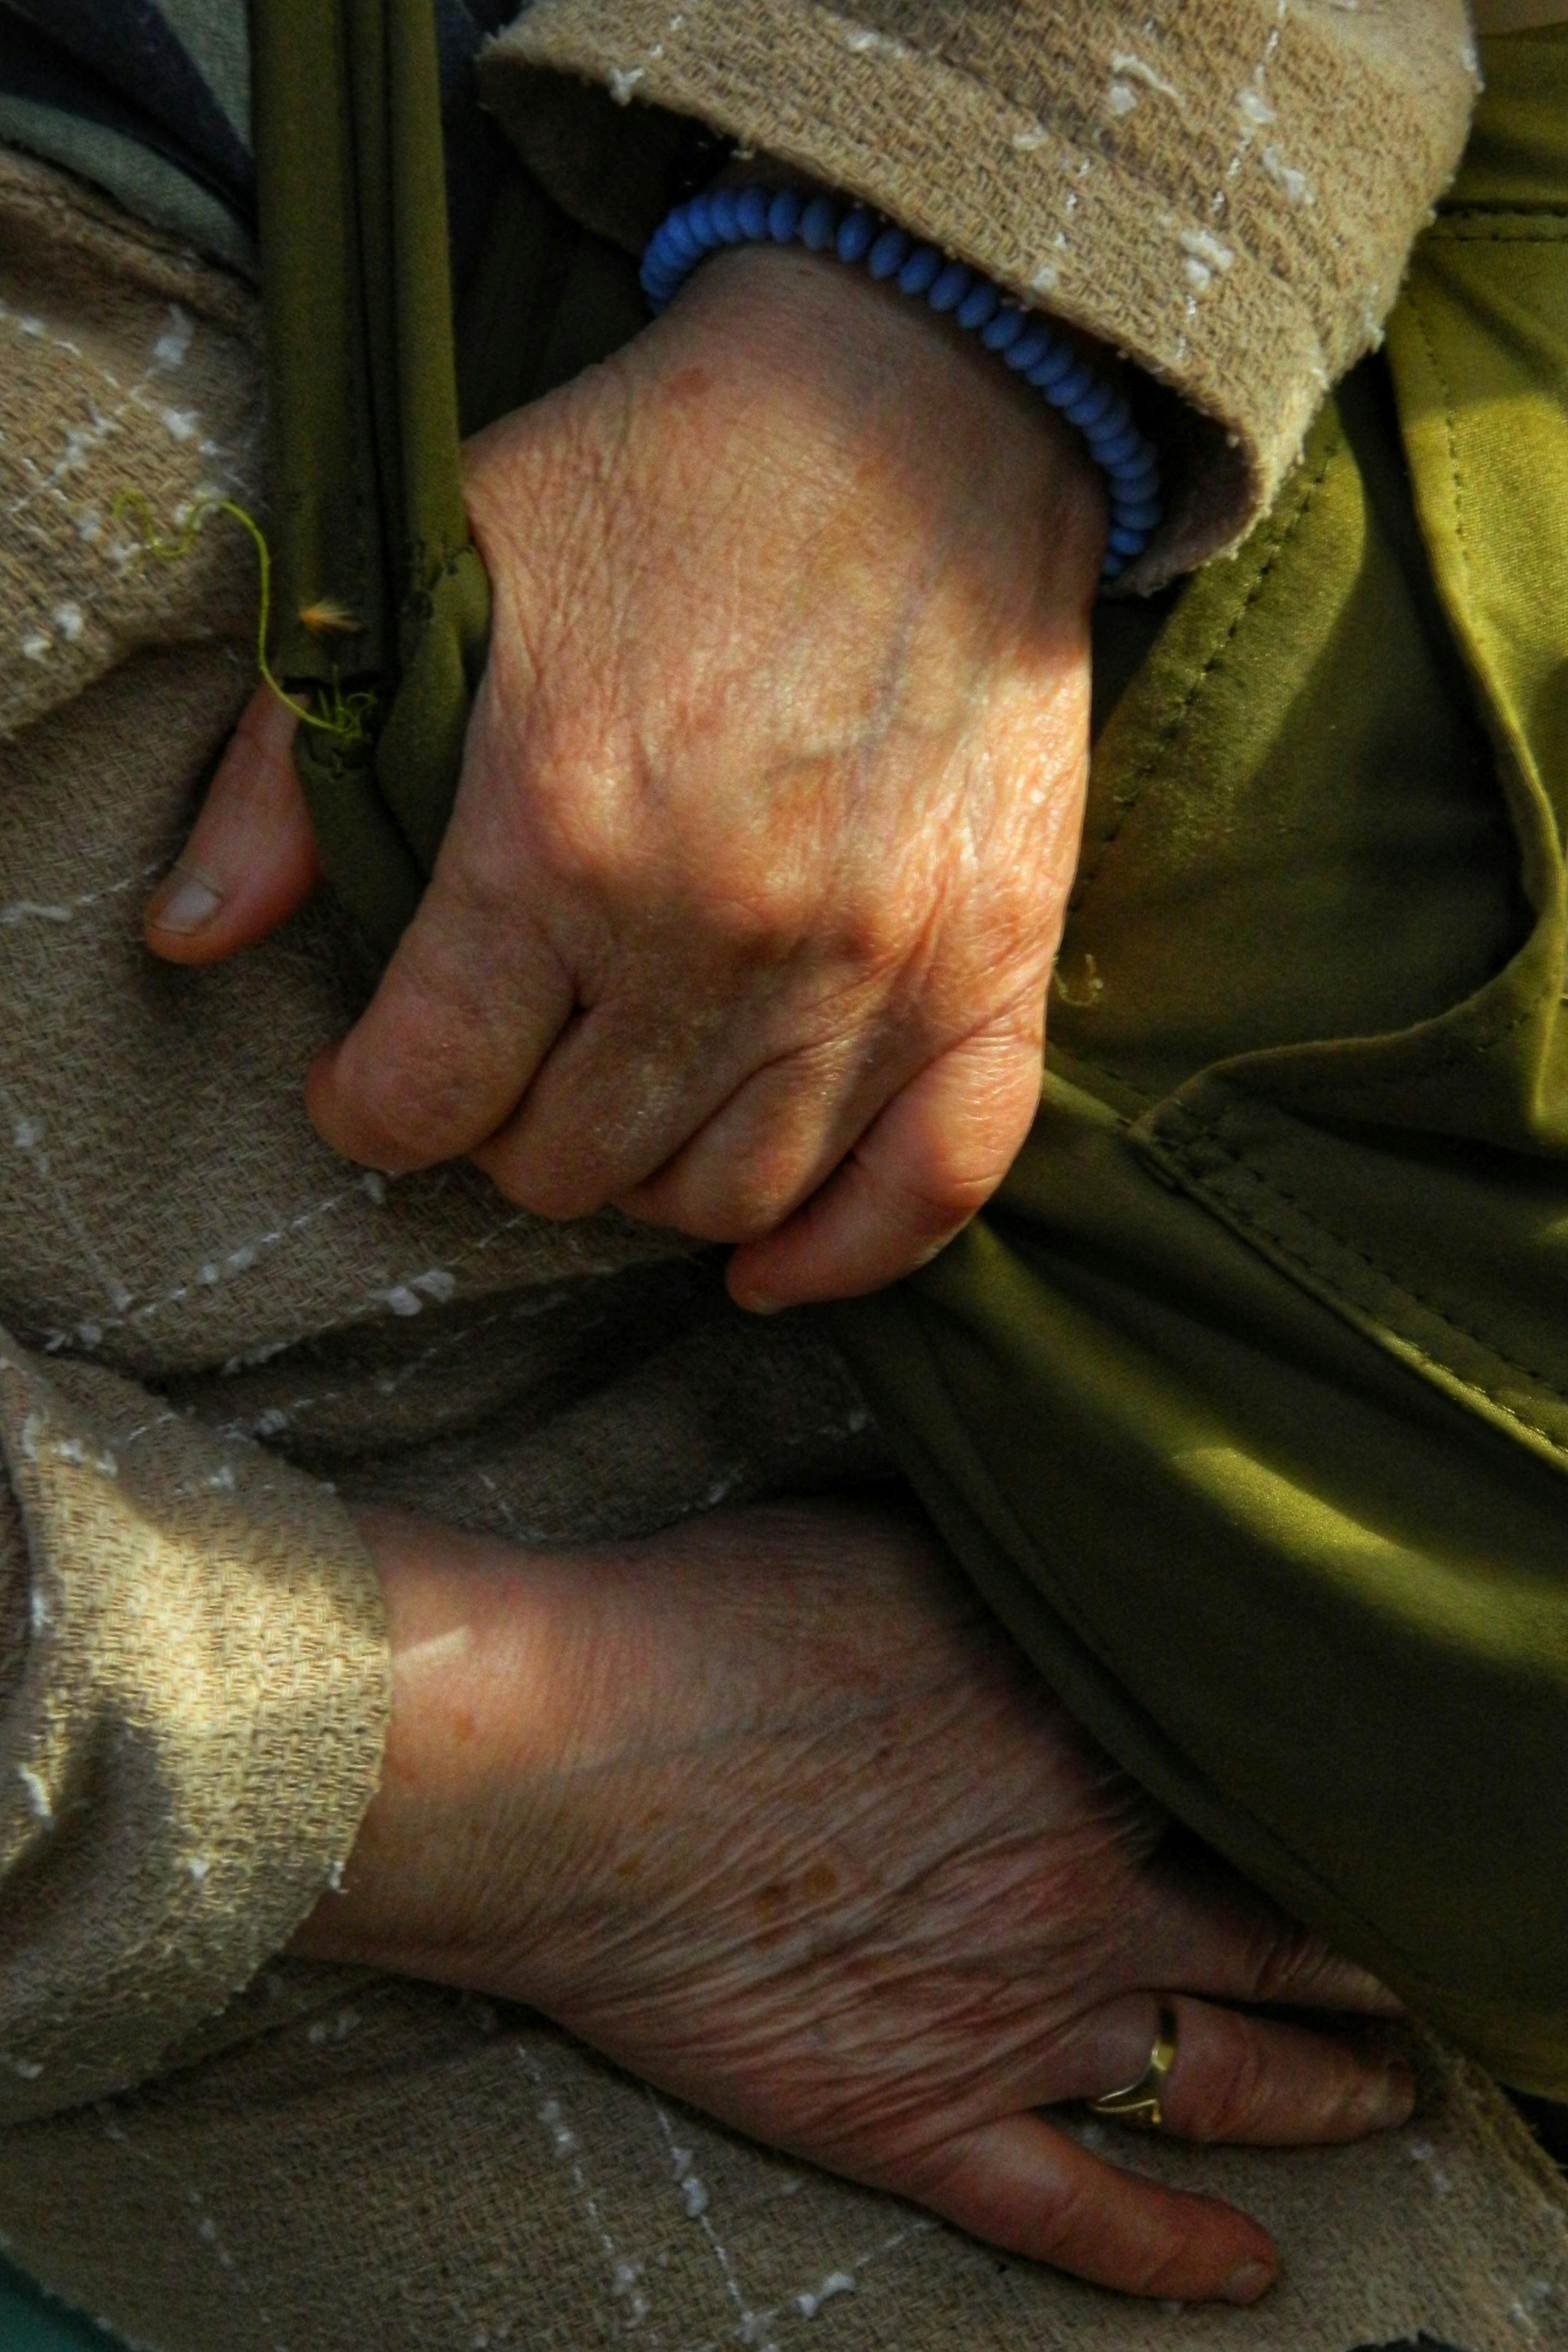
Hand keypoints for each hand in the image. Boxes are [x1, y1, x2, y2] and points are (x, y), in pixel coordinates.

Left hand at [146, 244, 1103, 1308]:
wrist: (921, 402)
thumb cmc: (668, 481)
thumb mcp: (441, 568)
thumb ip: (293, 764)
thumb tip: (192, 937)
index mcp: (562, 837)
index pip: (428, 1091)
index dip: (371, 1106)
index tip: (371, 1081)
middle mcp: (720, 932)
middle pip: (569, 1163)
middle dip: (507, 1133)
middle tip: (510, 1064)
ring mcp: (876, 964)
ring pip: (728, 1194)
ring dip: (650, 1185)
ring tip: (626, 1114)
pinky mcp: (998, 964)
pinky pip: (933, 1182)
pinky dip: (847, 1250)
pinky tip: (775, 1263)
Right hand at [294, 1497, 1411, 2303]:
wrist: (577, 1770)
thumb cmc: (717, 1628)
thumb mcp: (904, 1548)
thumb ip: (1017, 1582)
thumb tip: (1076, 1571)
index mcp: (1086, 1746)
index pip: (1257, 1789)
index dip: (1320, 1808)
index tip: (1359, 1809)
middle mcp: (1087, 1896)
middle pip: (1280, 1945)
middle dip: (1362, 1961)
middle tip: (1410, 1968)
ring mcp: (1015, 2025)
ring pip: (1221, 2084)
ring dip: (1325, 2096)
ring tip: (1386, 2099)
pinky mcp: (919, 2121)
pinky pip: (1081, 2217)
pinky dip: (1173, 2256)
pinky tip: (1247, 2273)